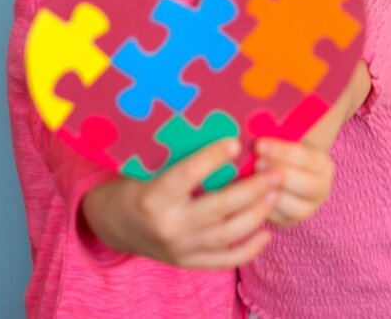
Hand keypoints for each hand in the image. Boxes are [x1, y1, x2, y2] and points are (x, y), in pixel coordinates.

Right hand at [81, 139, 280, 267]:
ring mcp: (179, 249)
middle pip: (218, 207)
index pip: (187, 175)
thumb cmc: (135, 185)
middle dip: (252, 189)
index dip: (212, 159)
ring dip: (256, 214)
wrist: (114, 226)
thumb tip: (214, 126)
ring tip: (276, 193)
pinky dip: (249, 249)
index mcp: (153, 197)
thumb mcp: (144, 168)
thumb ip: (176, 156)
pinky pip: (224, 260)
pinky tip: (268, 232)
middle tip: (276, 172)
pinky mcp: (187, 263)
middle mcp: (168, 226)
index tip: (236, 142)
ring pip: (227, 234)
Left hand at [253, 138, 333, 226]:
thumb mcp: (283, 141)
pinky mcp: (290, 222)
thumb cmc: (278, 151)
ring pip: (296, 208)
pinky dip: (265, 210)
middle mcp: (321, 189)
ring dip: (273, 195)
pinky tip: (249, 199)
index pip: (306, 157)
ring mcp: (307, 209)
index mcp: (323, 165)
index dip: (282, 151)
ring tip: (252, 182)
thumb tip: (256, 127)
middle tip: (256, 164)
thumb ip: (277, 138)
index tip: (259, 144)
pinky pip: (280, 220)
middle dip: (280, 174)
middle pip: (307, 185)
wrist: (284, 171)